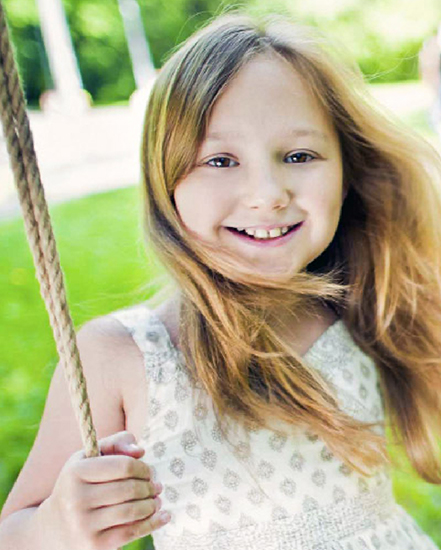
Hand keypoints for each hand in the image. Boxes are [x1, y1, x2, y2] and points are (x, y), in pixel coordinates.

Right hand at [43, 431, 169, 549]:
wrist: (54, 526)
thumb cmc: (80, 483)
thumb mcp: (91, 457)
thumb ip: (116, 443)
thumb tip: (140, 451)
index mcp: (76, 472)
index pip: (123, 466)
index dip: (142, 468)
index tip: (148, 471)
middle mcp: (76, 499)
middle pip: (130, 489)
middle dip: (149, 487)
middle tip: (156, 486)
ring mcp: (83, 525)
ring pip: (132, 511)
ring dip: (152, 504)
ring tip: (156, 500)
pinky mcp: (93, 545)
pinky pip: (130, 533)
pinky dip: (152, 523)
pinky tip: (164, 516)